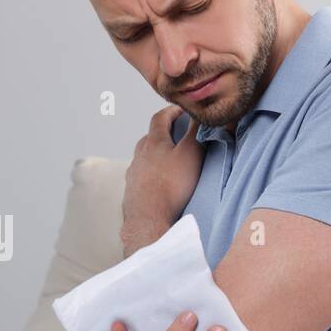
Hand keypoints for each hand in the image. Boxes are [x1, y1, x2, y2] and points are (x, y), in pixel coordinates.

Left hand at [120, 106, 204, 257]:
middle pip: (149, 138)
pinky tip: (158, 182)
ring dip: (155, 154)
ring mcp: (133, 175)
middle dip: (163, 133)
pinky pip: (141, 177)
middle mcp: (138, 156)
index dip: (172, 111)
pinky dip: (150, 173)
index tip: (181, 110)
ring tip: (169, 160)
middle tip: (176, 135)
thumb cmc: (170, 186)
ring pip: (143, 158)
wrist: (149, 220)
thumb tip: (198, 116)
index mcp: (152, 143)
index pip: (159, 118)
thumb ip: (195, 133)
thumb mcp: (190, 154)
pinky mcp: (132, 192)